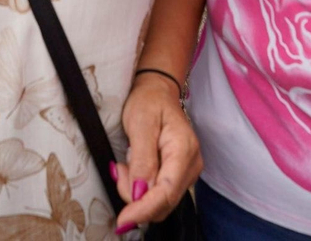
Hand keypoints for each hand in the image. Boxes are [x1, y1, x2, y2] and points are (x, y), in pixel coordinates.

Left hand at [113, 72, 201, 235]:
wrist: (158, 91)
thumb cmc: (148, 102)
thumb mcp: (140, 124)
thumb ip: (142, 160)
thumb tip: (139, 192)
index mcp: (184, 149)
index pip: (167, 192)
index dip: (144, 209)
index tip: (123, 219)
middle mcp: (191, 165)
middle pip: (164, 202)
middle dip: (136, 198)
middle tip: (119, 170)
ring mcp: (187, 171)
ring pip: (161, 201)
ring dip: (137, 193)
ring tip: (125, 165)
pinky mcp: (179, 175)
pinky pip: (160, 194)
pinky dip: (142, 189)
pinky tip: (133, 170)